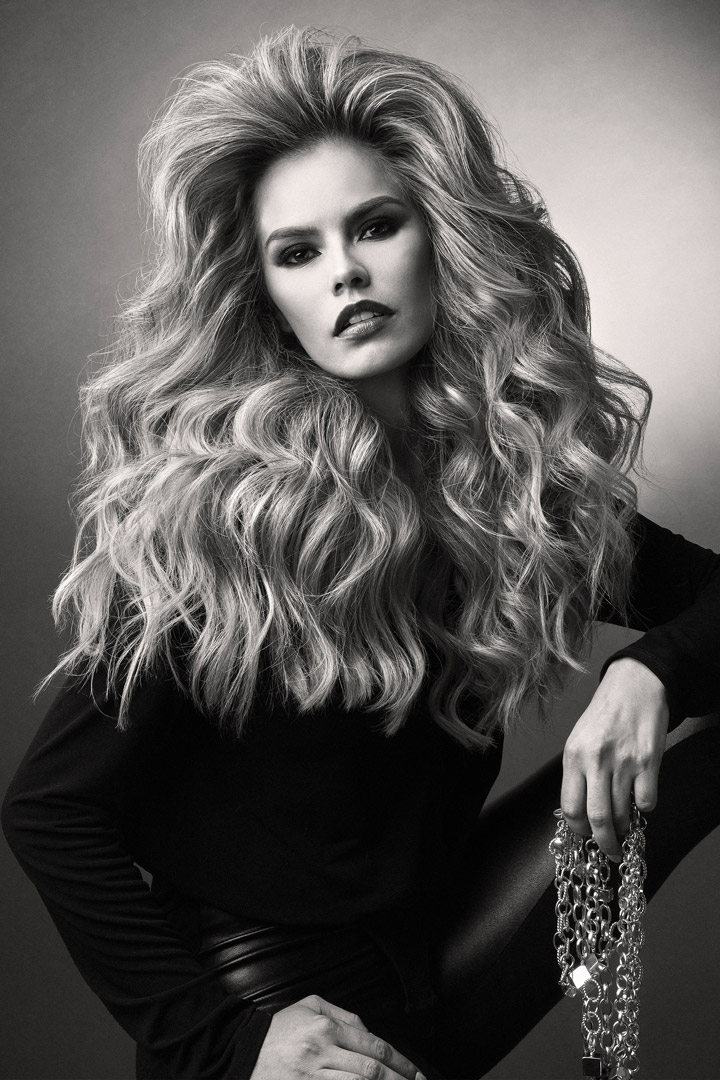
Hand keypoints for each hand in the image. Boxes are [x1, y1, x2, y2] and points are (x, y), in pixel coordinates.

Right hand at [249, 993, 426, 1079]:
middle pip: (371, 1071)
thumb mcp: (311, 1007)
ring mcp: (310, 1077)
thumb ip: (345, 1017)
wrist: (242, 1052)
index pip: (373, 1046)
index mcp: (325, 1028)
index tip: (416, 1075)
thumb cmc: (279, 1029)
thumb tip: (372, 1034)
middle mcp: (320, 1052)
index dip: (400, 1063)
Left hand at [561, 657, 669, 859]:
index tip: (585, 836)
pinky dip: (644, 808)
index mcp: (573, 756)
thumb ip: (578, 773)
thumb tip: (580, 811)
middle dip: (603, 843)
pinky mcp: (649, 762)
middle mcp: (596, 760)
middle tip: (608, 851)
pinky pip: (646, 801)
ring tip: (623, 829)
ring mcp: (624, 762)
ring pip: (622, 814)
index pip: (570, 807)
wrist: (634, 687)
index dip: (578, 829)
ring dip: (623, 830)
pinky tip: (640, 800)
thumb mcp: (579, 741)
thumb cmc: (604, 716)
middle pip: (597, 818)